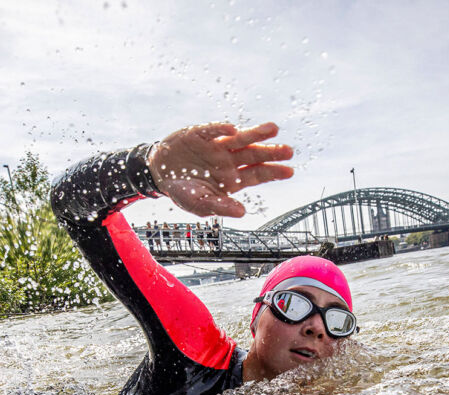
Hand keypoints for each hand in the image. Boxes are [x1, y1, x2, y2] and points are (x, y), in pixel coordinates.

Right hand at [147, 121, 293, 217]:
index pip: (258, 174)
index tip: (289, 171)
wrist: (159, 173)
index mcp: (233, 178)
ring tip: (273, 129)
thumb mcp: (200, 204)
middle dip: (271, 152)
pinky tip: (231, 129)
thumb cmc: (183, 192)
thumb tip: (242, 212)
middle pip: (254, 155)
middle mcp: (229, 160)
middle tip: (288, 151)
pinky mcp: (201, 134)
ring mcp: (217, 146)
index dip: (274, 172)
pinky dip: (221, 129)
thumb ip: (220, 206)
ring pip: (241, 139)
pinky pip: (213, 130)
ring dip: (256, 133)